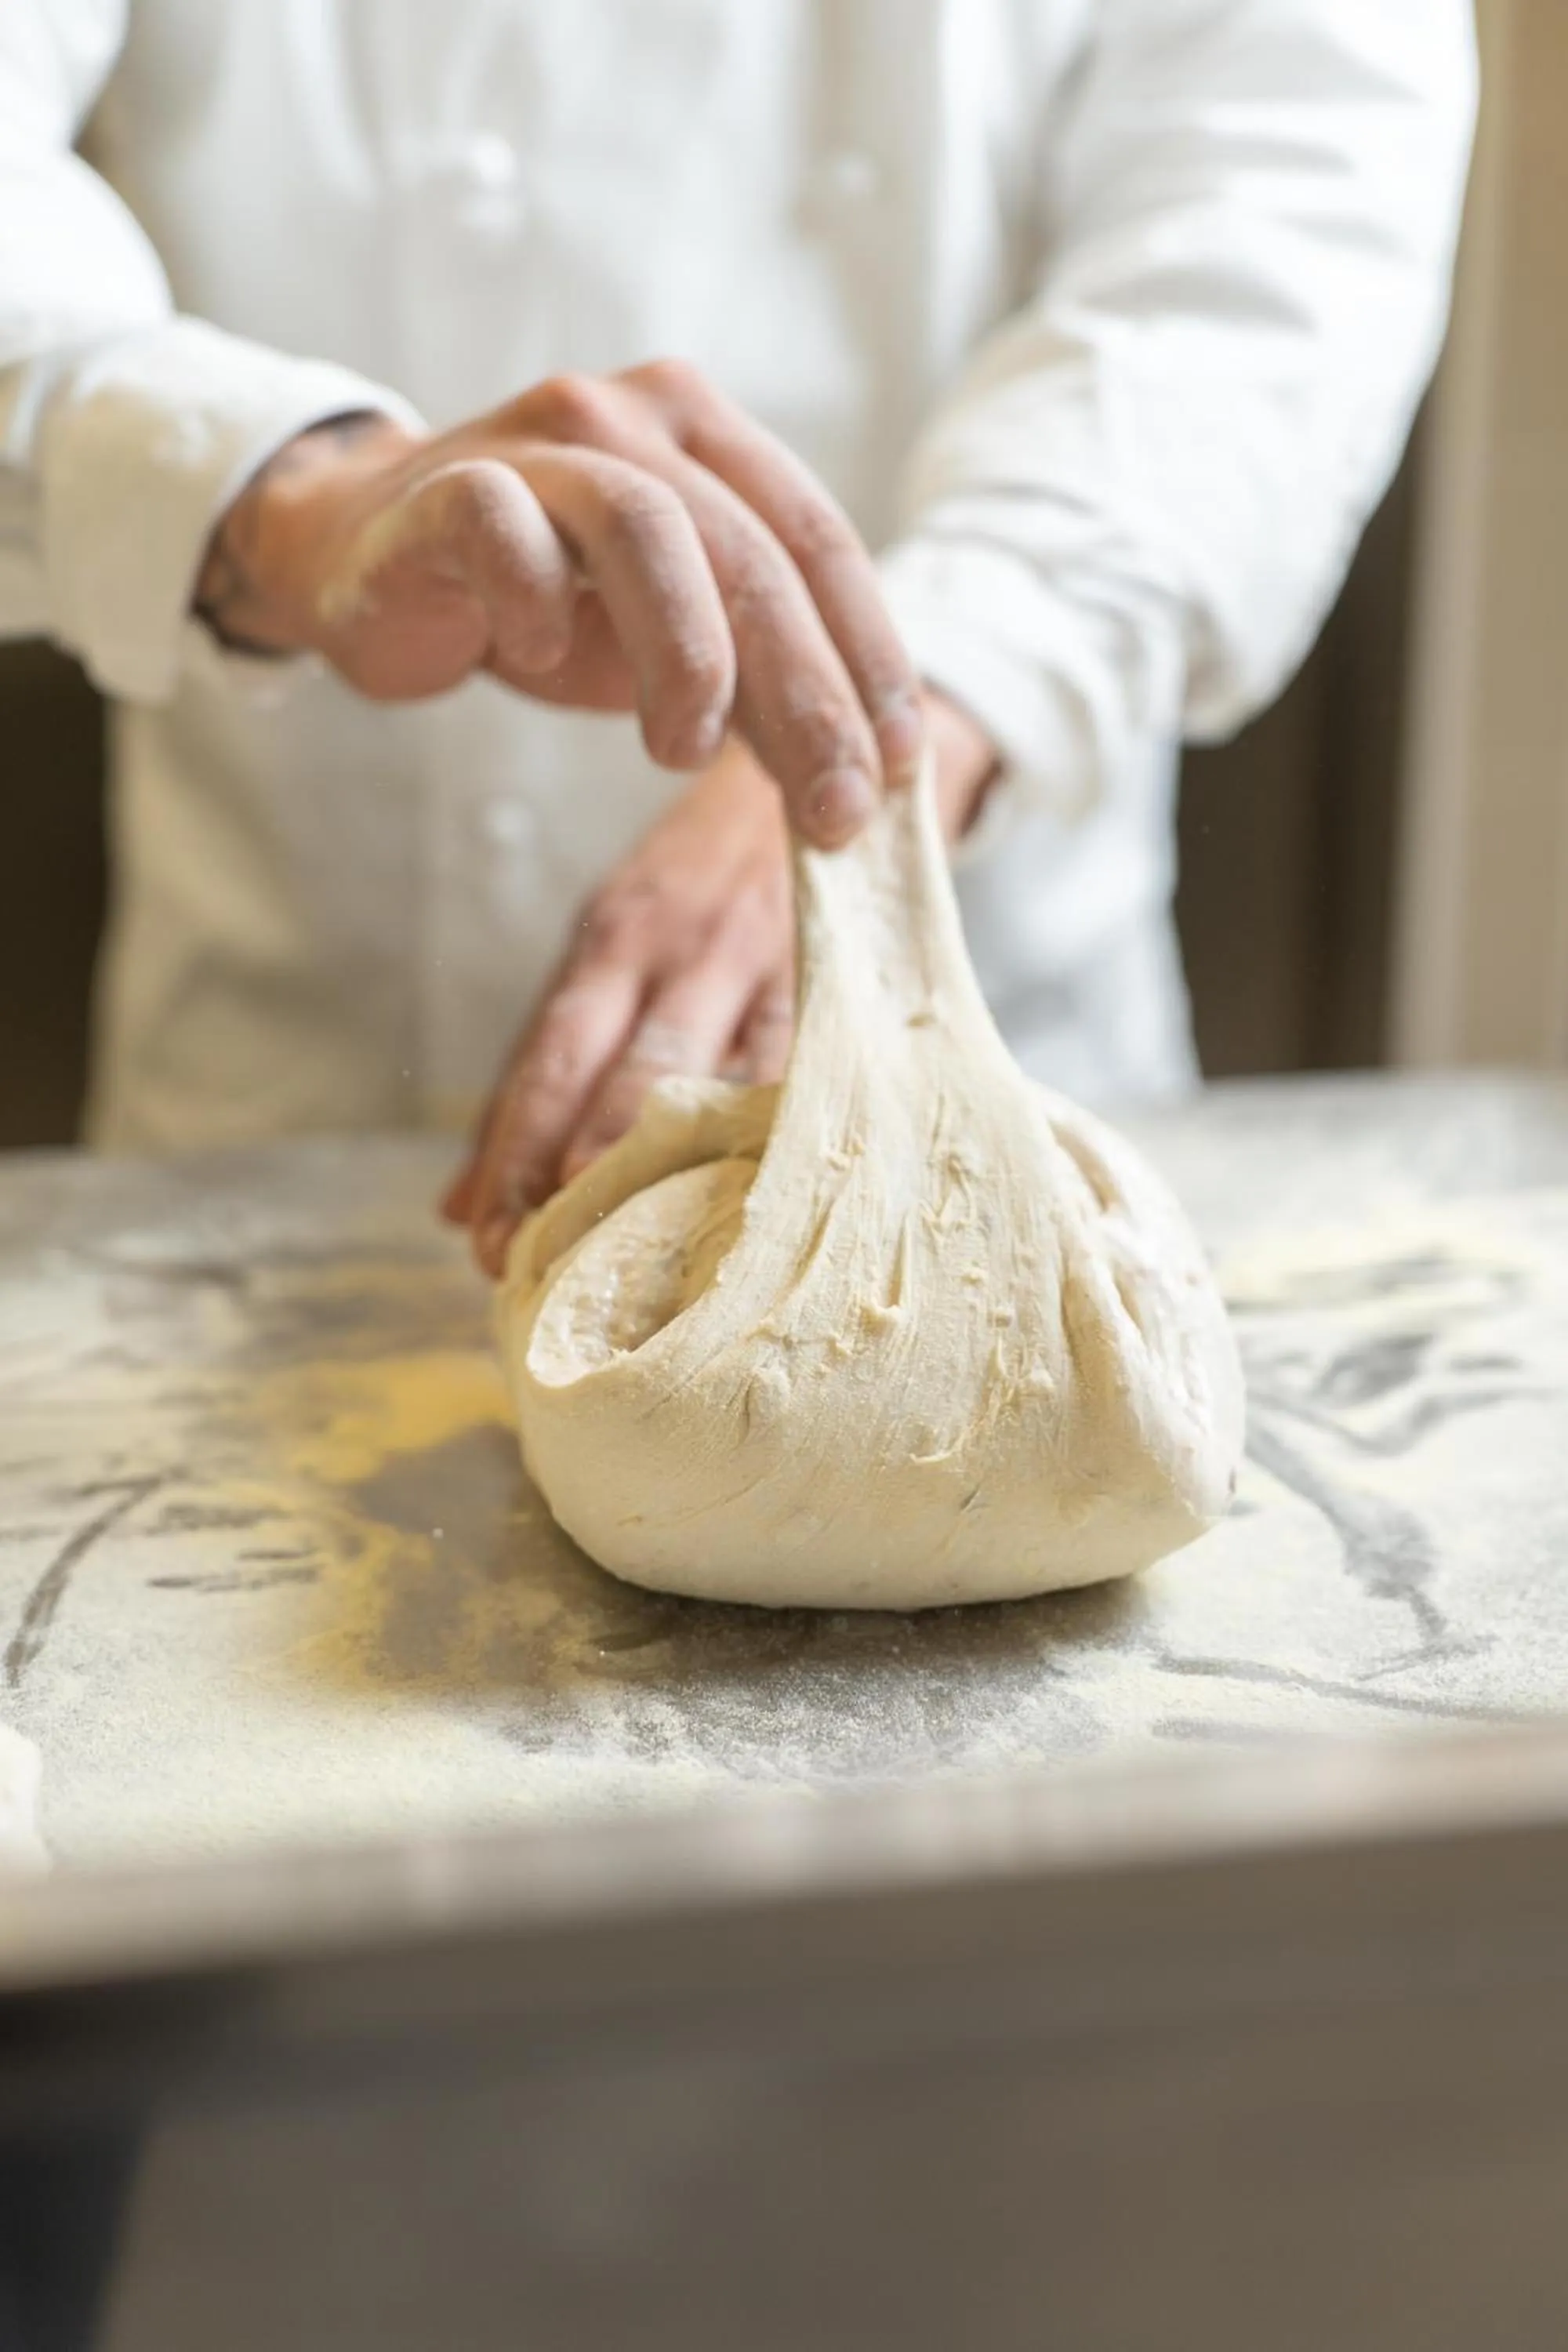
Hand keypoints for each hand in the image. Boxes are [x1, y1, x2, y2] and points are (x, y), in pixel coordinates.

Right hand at [196, 363, 922, 846]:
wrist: (368, 552)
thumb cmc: (538, 598)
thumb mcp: (668, 642)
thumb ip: (756, 680)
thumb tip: (858, 785)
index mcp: (709, 440)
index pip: (819, 543)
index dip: (868, 657)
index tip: (896, 767)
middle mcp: (634, 419)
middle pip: (751, 553)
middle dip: (807, 694)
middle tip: (829, 809)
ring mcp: (538, 442)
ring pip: (645, 529)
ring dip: (686, 655)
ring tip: (682, 751)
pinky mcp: (447, 486)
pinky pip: (503, 529)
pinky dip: (534, 602)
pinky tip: (541, 659)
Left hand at [443, 691, 998, 1275]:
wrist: (831, 771)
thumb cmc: (703, 892)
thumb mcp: (616, 952)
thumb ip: (543, 1073)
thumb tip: (457, 1208)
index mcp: (614, 940)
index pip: (550, 1058)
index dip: (514, 1152)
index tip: (484, 1241)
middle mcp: (683, 950)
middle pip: (623, 1074)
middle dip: (578, 1173)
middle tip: (541, 1267)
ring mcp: (766, 967)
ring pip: (719, 1076)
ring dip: (672, 1171)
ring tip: (638, 1261)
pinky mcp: (840, 986)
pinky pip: (806, 1070)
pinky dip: (774, 1139)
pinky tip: (754, 1211)